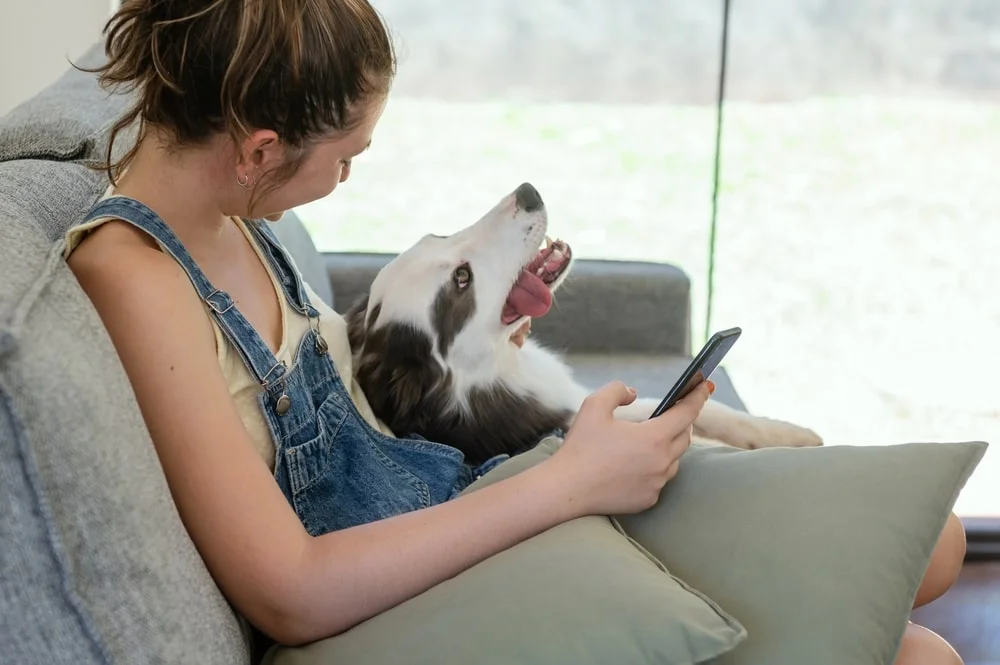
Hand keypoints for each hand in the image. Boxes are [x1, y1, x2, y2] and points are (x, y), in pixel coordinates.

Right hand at [545, 380, 713, 516]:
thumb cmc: (580, 447)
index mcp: (653, 437)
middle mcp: (662, 462)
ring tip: (650, 440)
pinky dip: (654, 469)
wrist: (566, 490)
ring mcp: (657, 483)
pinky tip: (636, 465)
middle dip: (681, 422)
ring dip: (667, 447)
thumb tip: (633, 393)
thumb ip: (618, 390)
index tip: (705, 386)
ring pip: (673, 460)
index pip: (687, 413)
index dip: (697, 396)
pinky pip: (659, 480)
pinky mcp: (649, 500)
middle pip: (685, 437)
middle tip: (670, 414)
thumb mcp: (594, 406)